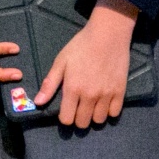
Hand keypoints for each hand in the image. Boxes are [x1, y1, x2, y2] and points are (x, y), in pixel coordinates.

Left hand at [37, 0, 137, 126]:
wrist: (107, 36)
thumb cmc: (80, 46)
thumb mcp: (61, 61)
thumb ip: (50, 84)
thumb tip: (38, 102)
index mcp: (73, 89)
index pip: (67, 119)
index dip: (64, 117)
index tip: (65, 109)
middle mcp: (90, 96)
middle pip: (82, 123)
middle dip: (77, 118)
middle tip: (78, 107)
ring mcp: (107, 95)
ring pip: (99, 120)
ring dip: (93, 116)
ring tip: (91, 104)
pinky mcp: (121, 92)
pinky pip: (114, 113)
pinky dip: (108, 111)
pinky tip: (104, 101)